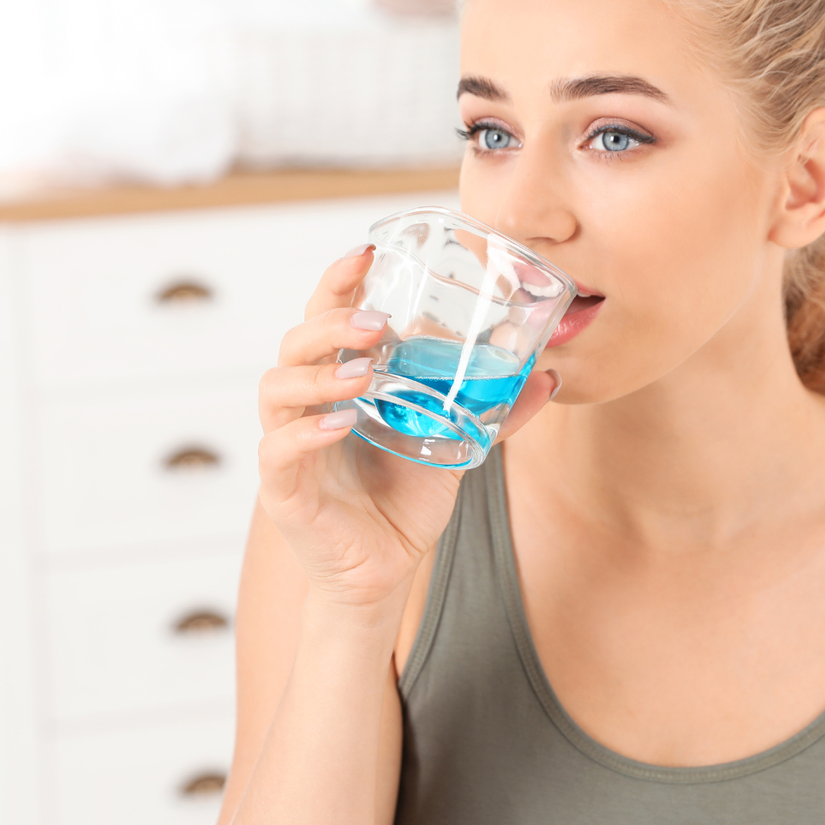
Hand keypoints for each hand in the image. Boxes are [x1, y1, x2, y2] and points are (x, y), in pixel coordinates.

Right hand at [255, 245, 559, 608]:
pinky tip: (341, 423)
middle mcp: (308, 404)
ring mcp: (289, 444)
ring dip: (319, 374)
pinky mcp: (284, 490)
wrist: (384, 570)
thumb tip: (547, 374)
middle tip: (379, 325)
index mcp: (341, 382)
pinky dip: (307, 432)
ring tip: (363, 375)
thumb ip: (493, 411)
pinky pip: (278, 450)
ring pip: (277, 388)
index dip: (339, 283)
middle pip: (296, 343)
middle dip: (333, 324)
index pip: (327, 318)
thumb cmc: (405, 499)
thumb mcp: (456, 445)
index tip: (366, 253)